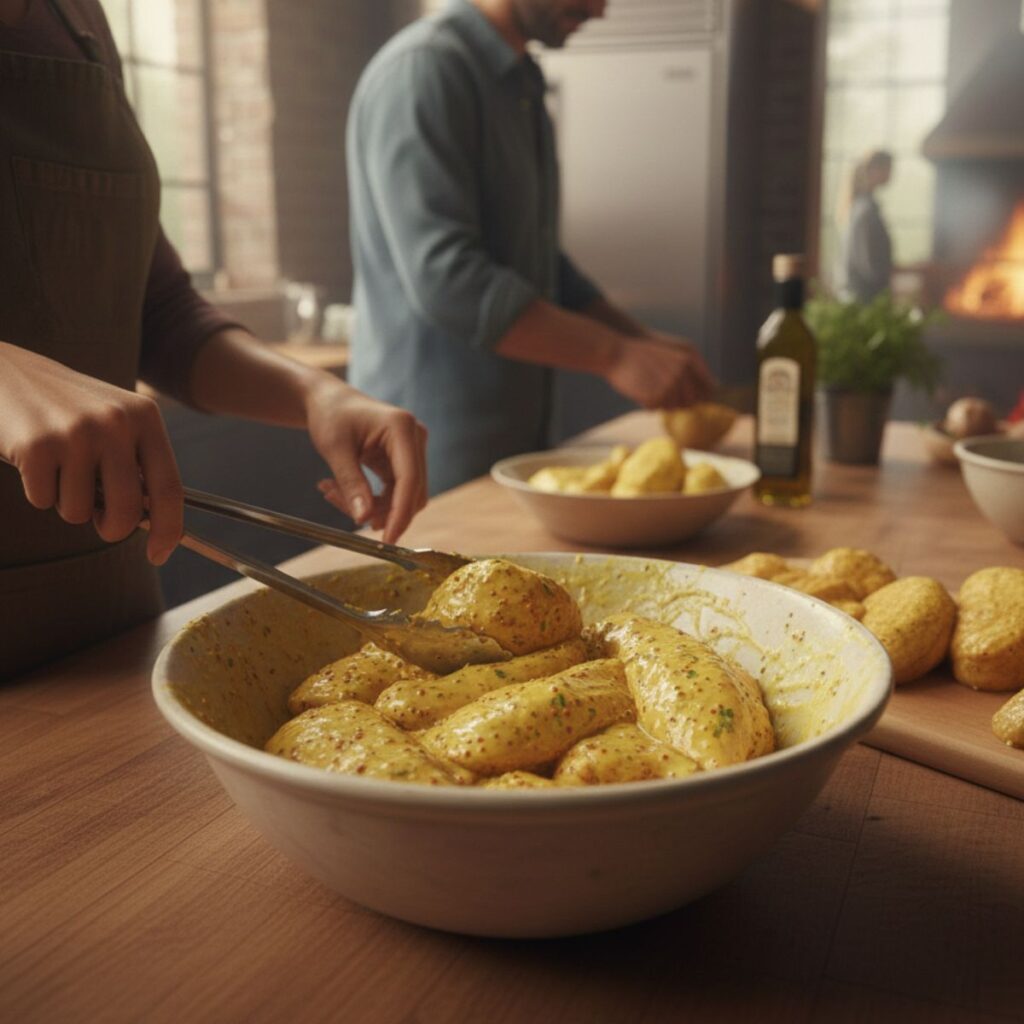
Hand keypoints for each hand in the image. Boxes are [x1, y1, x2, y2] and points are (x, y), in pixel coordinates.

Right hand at [0, 343, 182, 563]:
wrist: (7, 373)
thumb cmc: (70, 409)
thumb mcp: (117, 422)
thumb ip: (138, 464)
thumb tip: (155, 524)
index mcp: (145, 417)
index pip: (170, 489)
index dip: (168, 530)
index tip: (159, 555)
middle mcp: (115, 423)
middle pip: (126, 511)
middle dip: (111, 528)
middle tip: (99, 517)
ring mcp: (76, 434)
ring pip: (80, 512)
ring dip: (68, 502)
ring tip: (60, 466)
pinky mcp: (37, 446)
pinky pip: (44, 501)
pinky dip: (39, 491)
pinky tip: (36, 459)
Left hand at [305, 380, 427, 543]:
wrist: (328, 400)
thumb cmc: (330, 415)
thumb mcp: (335, 449)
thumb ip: (351, 484)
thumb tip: (363, 519)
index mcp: (402, 428)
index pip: (410, 479)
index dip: (400, 513)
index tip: (387, 540)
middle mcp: (414, 438)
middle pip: (411, 492)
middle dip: (381, 511)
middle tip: (344, 511)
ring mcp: (412, 450)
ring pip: (403, 496)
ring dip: (372, 506)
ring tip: (333, 495)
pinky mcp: (404, 460)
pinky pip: (394, 491)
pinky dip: (371, 499)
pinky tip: (340, 491)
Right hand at [604, 332, 716, 408]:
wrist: (616, 351)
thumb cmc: (642, 355)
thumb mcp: (671, 355)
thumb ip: (690, 369)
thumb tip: (714, 389)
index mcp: (689, 358)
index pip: (708, 387)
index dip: (701, 397)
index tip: (691, 399)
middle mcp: (682, 372)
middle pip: (690, 402)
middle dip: (678, 402)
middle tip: (662, 393)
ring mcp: (668, 384)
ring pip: (672, 407)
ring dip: (662, 403)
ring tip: (649, 388)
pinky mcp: (654, 396)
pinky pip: (655, 409)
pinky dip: (648, 404)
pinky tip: (639, 392)